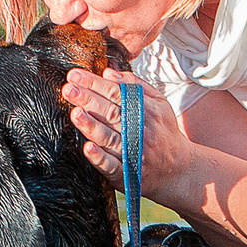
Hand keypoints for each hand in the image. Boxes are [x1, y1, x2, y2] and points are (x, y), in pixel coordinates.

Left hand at [60, 67, 190, 198]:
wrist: (179, 170)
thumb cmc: (164, 132)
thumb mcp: (159, 104)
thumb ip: (135, 86)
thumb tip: (108, 72)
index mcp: (148, 111)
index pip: (117, 94)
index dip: (95, 84)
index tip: (74, 75)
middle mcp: (141, 131)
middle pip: (111, 113)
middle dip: (88, 100)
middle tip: (68, 89)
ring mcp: (134, 154)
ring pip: (109, 138)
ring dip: (91, 126)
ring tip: (75, 113)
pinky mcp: (127, 174)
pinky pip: (112, 165)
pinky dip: (99, 157)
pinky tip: (88, 147)